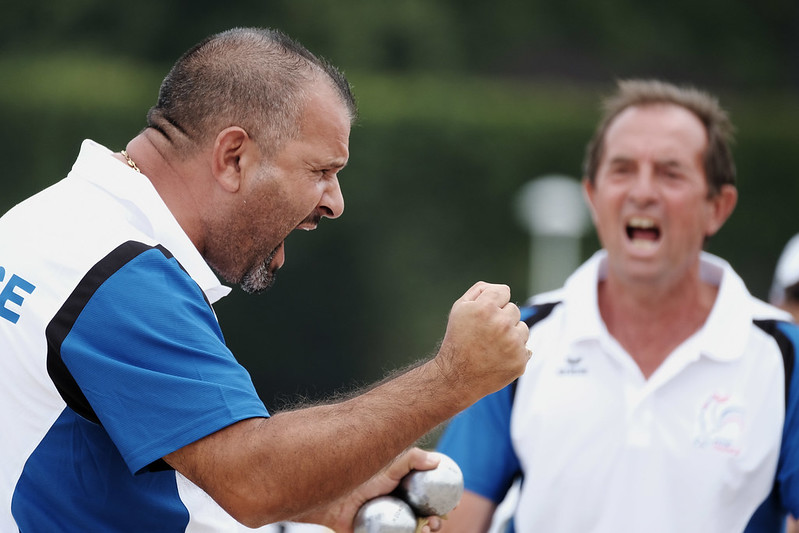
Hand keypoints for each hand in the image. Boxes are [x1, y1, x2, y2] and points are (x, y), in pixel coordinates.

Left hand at [305, 448, 444, 532]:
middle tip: (437, 521)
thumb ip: (412, 459)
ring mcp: (391, 523)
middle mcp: (400, 506)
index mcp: (405, 490)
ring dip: (428, 532)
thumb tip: (437, 462)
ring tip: (427, 529)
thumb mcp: (390, 465)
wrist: (335, 499)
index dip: (445, 500)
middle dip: (439, 521)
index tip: (453, 505)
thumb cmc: (362, 478)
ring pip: (415, 530)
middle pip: (426, 516)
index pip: (430, 495)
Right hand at [434, 282, 530, 406]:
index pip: (504, 291)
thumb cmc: (458, 339)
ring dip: (512, 335)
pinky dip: (515, 353)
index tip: (485, 314)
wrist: (457, 376)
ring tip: (493, 346)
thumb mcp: (459, 308)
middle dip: (501, 318)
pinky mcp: (520, 361)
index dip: (494, 302)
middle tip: (485, 334)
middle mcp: (502, 324)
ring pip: (523, 328)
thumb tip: (501, 289)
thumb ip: (480, 291)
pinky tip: (498, 358)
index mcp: (486, 308)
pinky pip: (526, 348)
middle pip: (513, 309)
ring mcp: (513, 343)